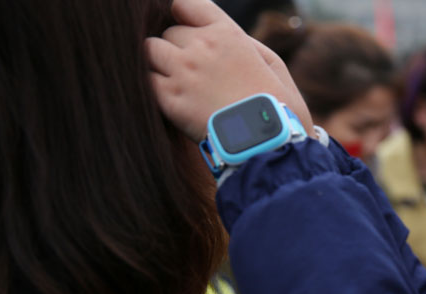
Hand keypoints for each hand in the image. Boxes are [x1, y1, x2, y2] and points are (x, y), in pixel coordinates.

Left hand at [144, 0, 313, 140]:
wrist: (268, 146)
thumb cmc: (280, 109)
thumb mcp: (275, 67)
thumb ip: (246, 44)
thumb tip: (222, 36)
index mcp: (228, 35)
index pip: (187, 4)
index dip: (184, 16)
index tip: (189, 31)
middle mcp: (201, 47)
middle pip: (170, 32)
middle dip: (178, 48)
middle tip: (193, 73)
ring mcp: (183, 73)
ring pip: (150, 50)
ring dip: (160, 63)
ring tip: (176, 84)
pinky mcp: (170, 100)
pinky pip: (146, 80)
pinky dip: (153, 87)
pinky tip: (169, 99)